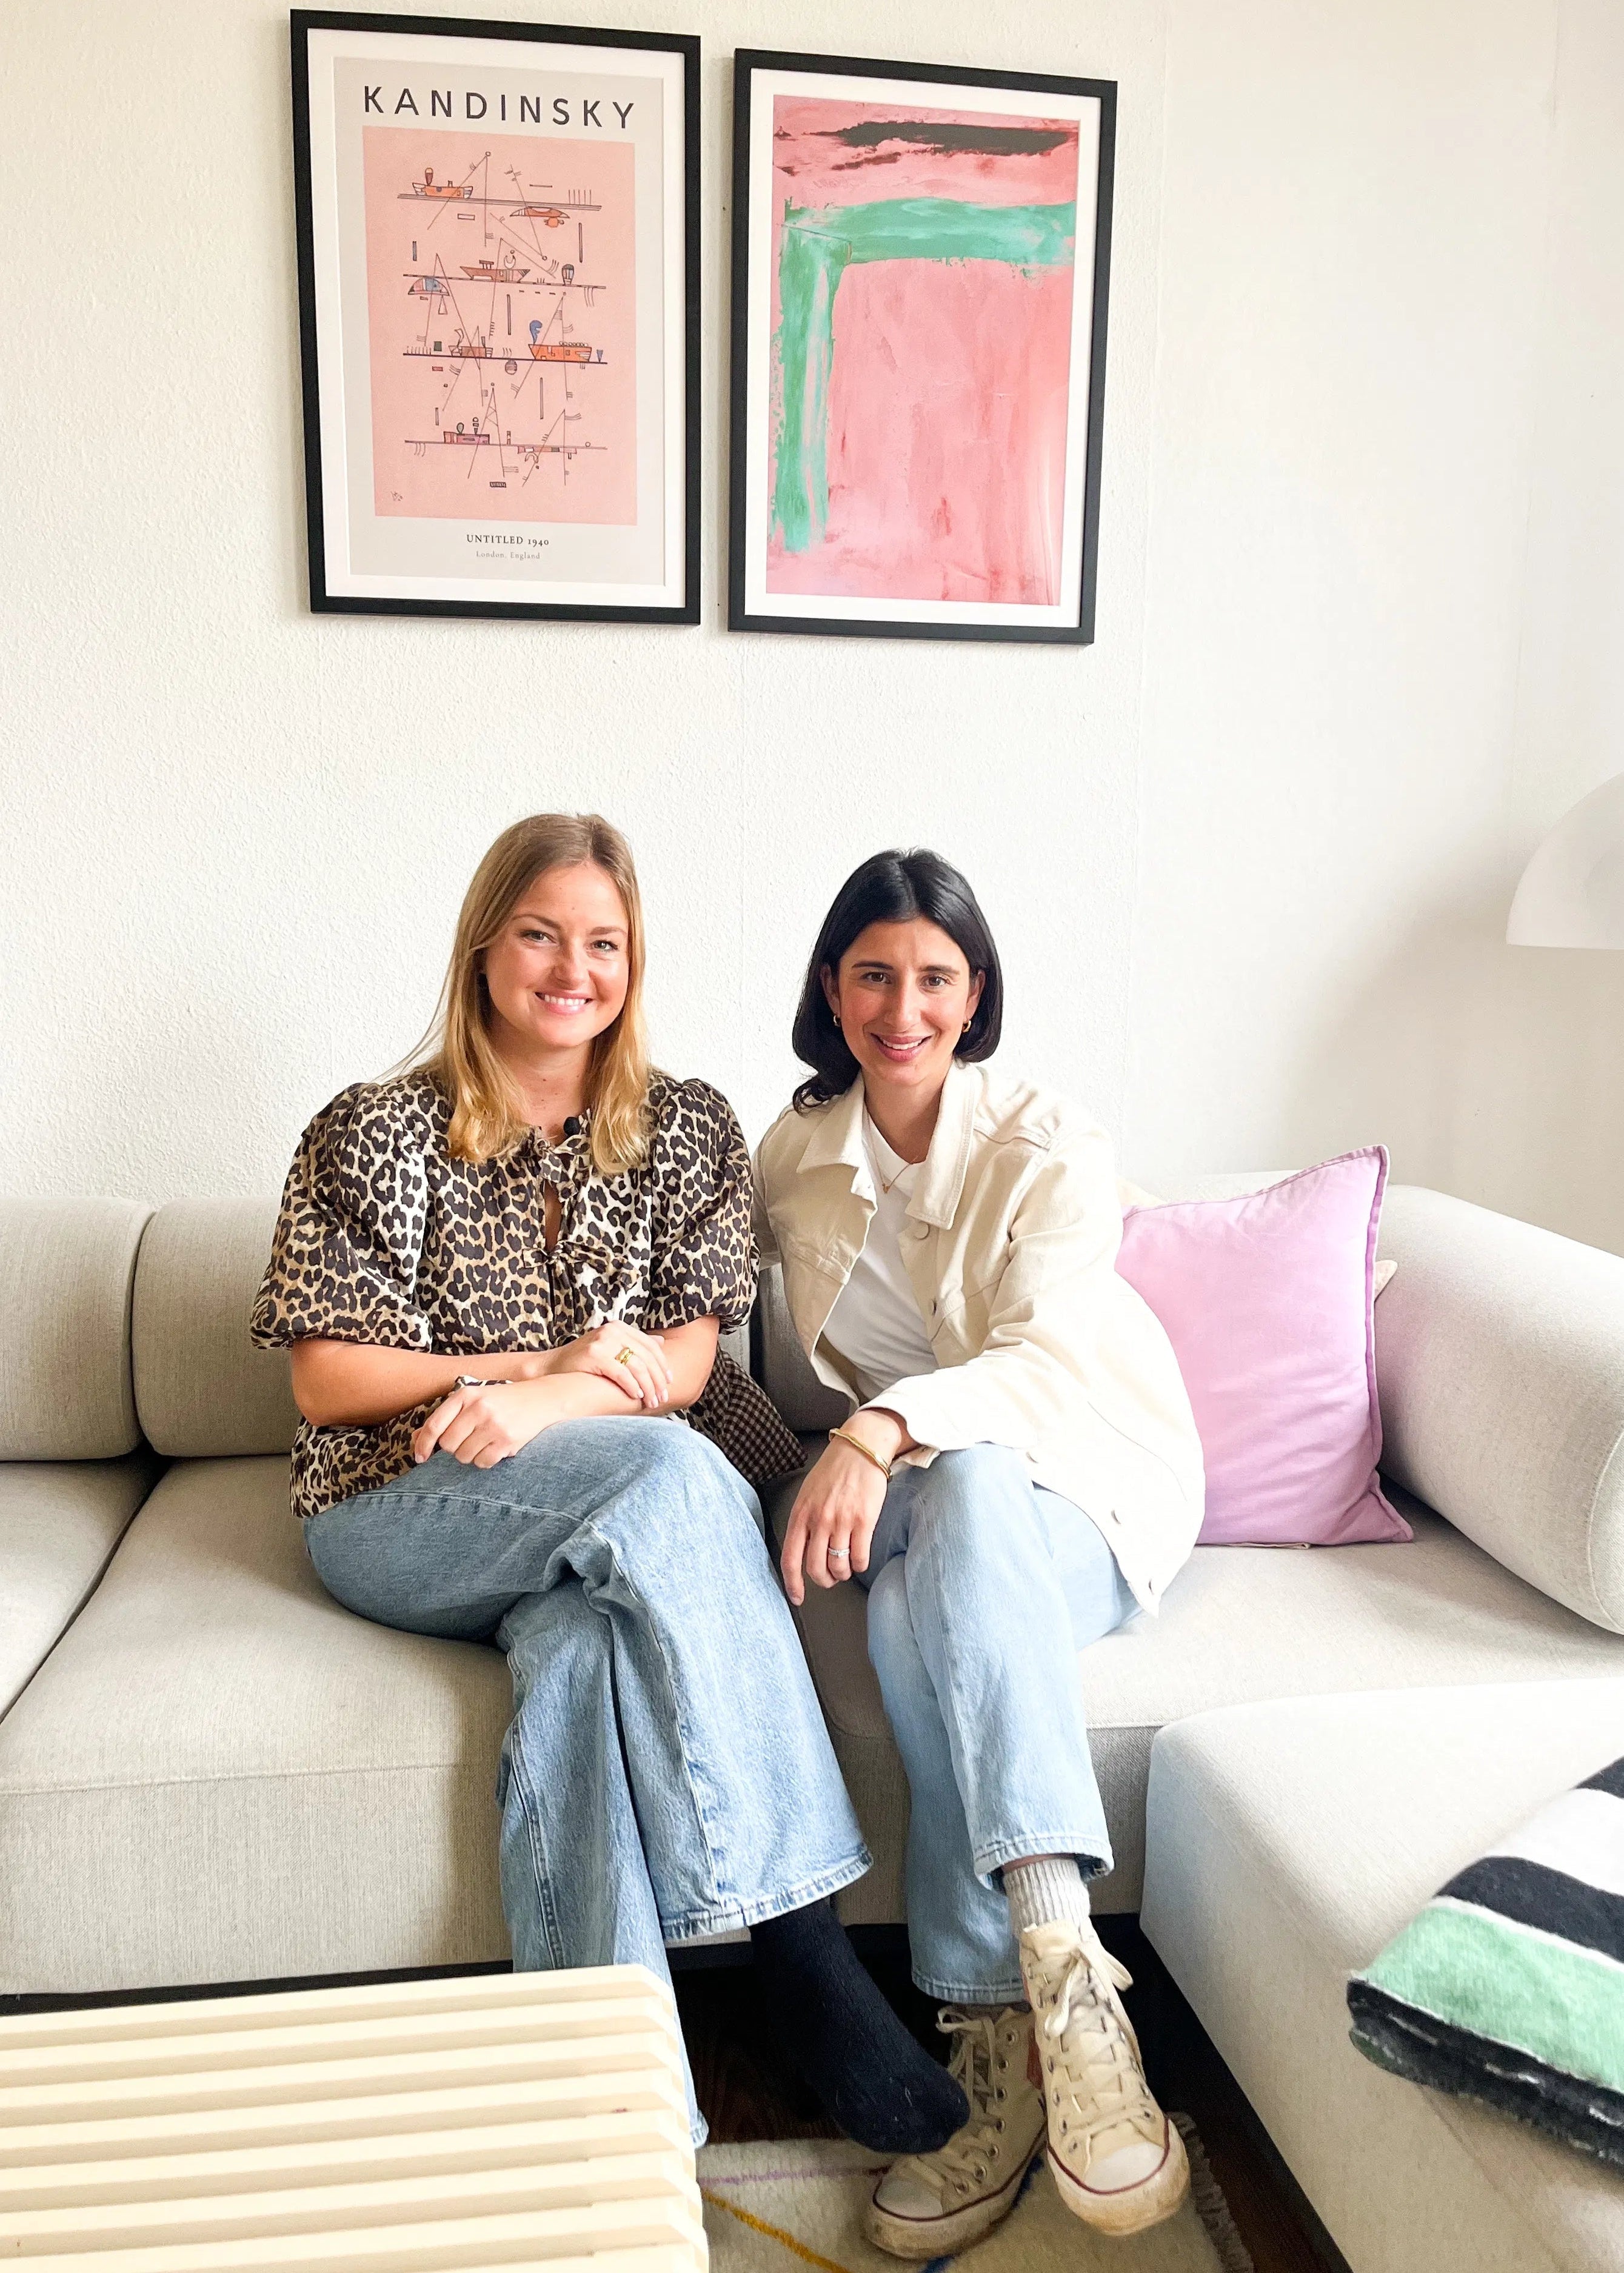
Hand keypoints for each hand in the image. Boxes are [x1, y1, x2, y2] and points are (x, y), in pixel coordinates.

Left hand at [412, 1379, 565, 1468]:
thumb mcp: (474, 1399)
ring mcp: (493, 1425)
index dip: (422, 1444)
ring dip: (470, 1455)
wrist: (542, 1398)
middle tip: (468, 1441)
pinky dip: (485, 1460)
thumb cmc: (503, 1400)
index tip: (420, 1457)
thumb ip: (446, 1416)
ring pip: (464, 1456)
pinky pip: (482, 1463)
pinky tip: (495, 1448)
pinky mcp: (507, 1441)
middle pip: (448, 1445)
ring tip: (484, 1443)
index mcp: (466, 1395)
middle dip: (454, 1448)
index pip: (434, 1425)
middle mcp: (478, 1408)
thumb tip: (415, 1438)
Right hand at [540, 1322, 672, 1408]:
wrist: (552, 1367)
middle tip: (663, 1397)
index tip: (669, 1382)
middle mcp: (613, 1330)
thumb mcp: (611, 1348)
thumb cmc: (583, 1362)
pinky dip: (632, 1386)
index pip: (651, 1345)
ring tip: (652, 1402)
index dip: (662, 1365)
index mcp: (619, 1327)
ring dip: (648, 1387)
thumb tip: (661, 1342)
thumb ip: (634, 1345)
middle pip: (647, 1356)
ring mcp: (603, 1341)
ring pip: (637, 1366)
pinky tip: (636, 1396)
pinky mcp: (595, 1355)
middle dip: (658, 1379)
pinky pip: (622, 1373)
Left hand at [780, 1438, 889, 1606]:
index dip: (792, 1583)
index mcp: (800, 1514)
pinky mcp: (864, 1520)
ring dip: (843, 1574)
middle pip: (816, 1568)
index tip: (797, 1597)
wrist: (861, 1448)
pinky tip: (860, 1559)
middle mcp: (818, 1520)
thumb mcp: (808, 1494)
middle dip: (824, 1581)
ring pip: (839, 1567)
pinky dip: (860, 1565)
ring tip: (846, 1568)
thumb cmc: (834, 1471)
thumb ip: (804, 1520)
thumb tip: (803, 1550)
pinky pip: (860, 1558)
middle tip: (830, 1579)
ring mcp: (841, 1521)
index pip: (790, 1558)